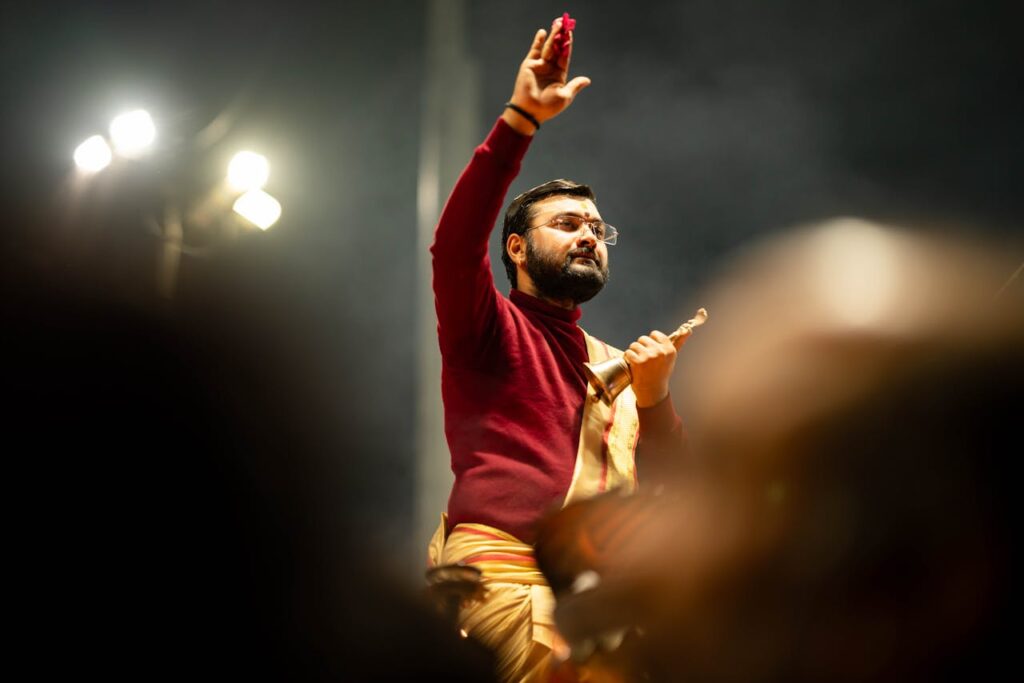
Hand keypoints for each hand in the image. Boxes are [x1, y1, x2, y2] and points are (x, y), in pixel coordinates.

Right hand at [502, 16, 590, 133]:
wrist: (530, 111)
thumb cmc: (548, 106)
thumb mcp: (565, 96)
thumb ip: (575, 85)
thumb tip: (587, 80)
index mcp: (559, 76)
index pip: (564, 56)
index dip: (567, 45)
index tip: (570, 33)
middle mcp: (549, 69)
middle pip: (556, 49)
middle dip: (560, 37)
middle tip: (565, 24)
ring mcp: (539, 66)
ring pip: (547, 48)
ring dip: (552, 36)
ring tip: (557, 24)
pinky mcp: (529, 65)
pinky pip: (535, 51)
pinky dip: (538, 41)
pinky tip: (543, 32)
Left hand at [625, 330, 685, 407]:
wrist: (652, 392)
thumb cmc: (661, 373)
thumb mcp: (671, 358)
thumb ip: (679, 342)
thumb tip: (688, 330)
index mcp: (669, 350)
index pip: (655, 334)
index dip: (650, 342)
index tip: (651, 351)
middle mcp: (660, 352)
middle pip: (643, 338)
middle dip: (641, 347)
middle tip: (645, 360)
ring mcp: (649, 357)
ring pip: (634, 345)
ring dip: (633, 352)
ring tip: (639, 362)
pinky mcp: (638, 362)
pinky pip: (628, 352)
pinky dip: (627, 358)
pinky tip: (633, 365)